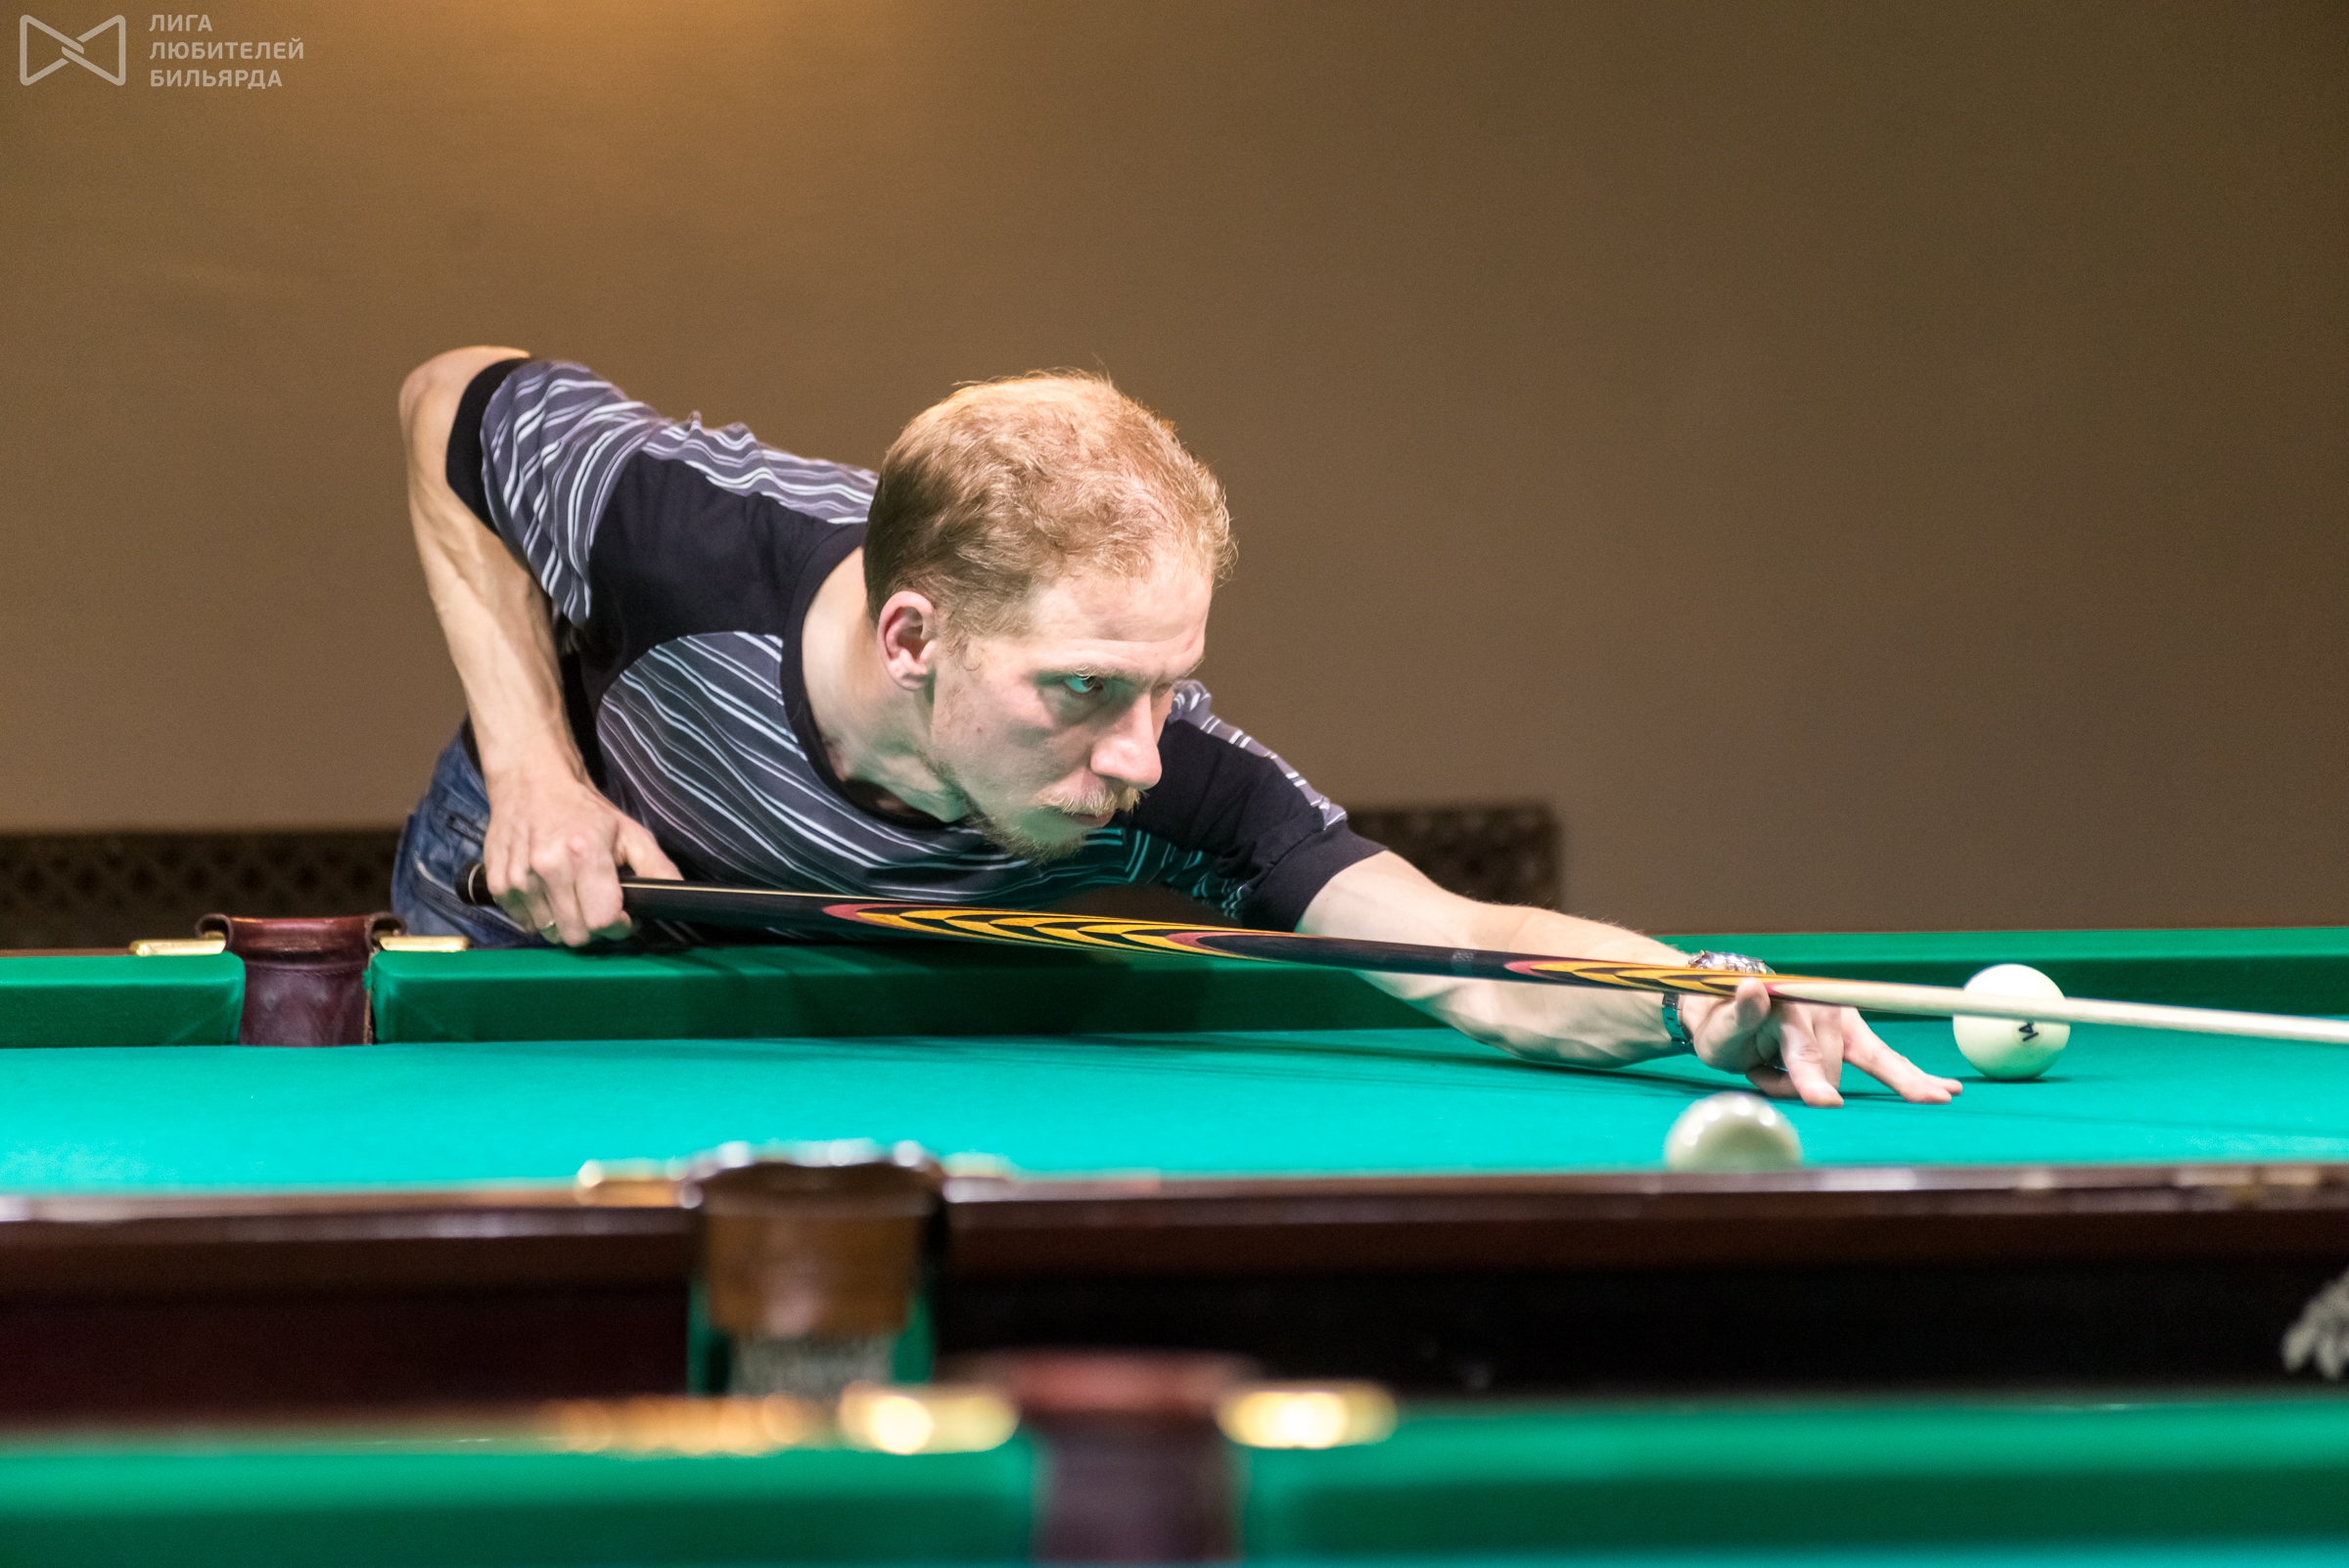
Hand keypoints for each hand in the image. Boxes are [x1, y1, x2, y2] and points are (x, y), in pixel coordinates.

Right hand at [481, 771, 680, 945]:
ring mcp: (518, 878)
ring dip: (564, 921)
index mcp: (585, 854)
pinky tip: (547, 890)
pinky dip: (539, 915)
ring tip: (569, 892)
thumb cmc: (584, 811)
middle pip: (575, 935)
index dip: (618, 925)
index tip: (621, 915)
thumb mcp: (629, 832)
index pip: (602, 920)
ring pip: (549, 933)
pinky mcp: (497, 884)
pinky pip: (525, 923)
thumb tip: (679, 896)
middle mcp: (548, 868)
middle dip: (592, 927)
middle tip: (596, 904)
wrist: (531, 782)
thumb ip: (657, 867)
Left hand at [1682, 978, 1961, 1107]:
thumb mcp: (1722, 1027)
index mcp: (1789, 1010)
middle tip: (1759, 1075)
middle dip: (1798, 1088)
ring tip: (1882, 1086)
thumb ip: (1740, 1014)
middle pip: (1830, 1072)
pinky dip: (1913, 1075)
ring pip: (1864, 1067)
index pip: (1803, 1054)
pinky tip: (1946, 1088)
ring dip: (1826, 1083)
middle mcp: (1824, 1009)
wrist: (1735, 1010)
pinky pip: (1887, 1058)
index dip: (1812, 1080)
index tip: (1826, 1103)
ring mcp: (1845, 1020)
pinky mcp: (1856, 1033)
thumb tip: (1751, 987)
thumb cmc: (1726, 1026)